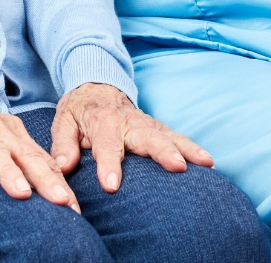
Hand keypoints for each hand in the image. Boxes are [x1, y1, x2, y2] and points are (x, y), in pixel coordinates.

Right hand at [0, 84, 80, 209]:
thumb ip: (18, 160)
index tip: (75, 209)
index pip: (38, 159)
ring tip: (22, 194)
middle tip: (63, 201)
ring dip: (7, 171)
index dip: (58, 183)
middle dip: (44, 178)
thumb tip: (51, 189)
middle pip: (22, 153)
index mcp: (8, 130)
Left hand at [51, 82, 213, 192]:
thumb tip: (63, 166)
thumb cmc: (79, 109)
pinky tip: (208, 161)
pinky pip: (176, 136)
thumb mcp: (63, 121)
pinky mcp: (156, 127)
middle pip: (147, 137)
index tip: (111, 185)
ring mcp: (145, 123)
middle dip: (162, 152)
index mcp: (102, 122)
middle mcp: (128, 121)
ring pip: (168, 135)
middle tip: (176, 167)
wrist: (95, 83)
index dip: (109, 164)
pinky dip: (192, 147)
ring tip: (205, 162)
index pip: (106, 145)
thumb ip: (62, 144)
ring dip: (186, 148)